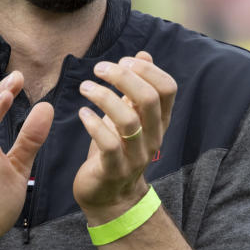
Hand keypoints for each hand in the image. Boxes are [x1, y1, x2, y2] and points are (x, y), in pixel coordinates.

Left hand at [74, 51, 176, 223]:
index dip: (147, 69)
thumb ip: (137, 86)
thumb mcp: (130, 115)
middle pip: (148, 99)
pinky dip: (93, 124)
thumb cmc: (117, 149)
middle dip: (123, 78)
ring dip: (104, 97)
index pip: (168, 88)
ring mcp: (136, 155)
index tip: (123, 61)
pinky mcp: (114, 170)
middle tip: (99, 69)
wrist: (110, 196)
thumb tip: (143, 54)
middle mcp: (153, 137)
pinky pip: (108, 144)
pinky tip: (82, 114)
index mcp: (160, 121)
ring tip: (85, 87)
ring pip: (128, 120)